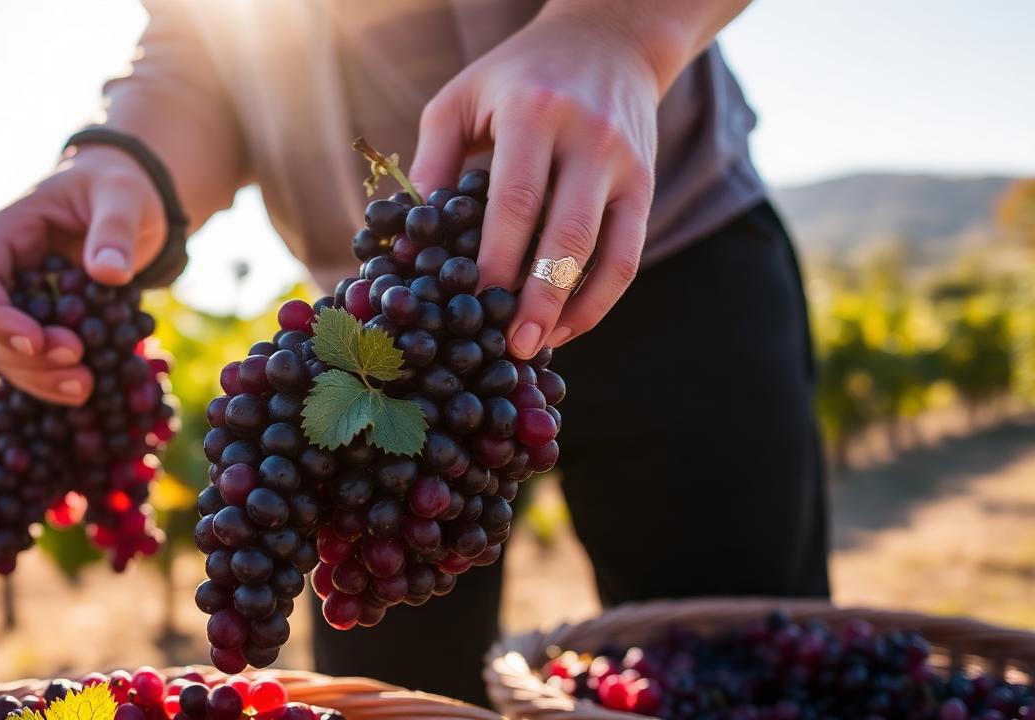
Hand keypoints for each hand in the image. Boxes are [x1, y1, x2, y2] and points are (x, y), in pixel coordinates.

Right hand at [0, 147, 164, 403]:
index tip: (36, 342)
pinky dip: (55, 381)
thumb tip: (109, 274)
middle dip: (23, 358)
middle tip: (78, 369)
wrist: (125, 199)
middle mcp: (2, 273)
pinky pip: (33, 362)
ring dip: (39, 380)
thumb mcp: (123, 196)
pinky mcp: (41, 325)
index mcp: (6, 234)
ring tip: (87, 389)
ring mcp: (18, 302)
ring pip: (3, 355)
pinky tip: (90, 391)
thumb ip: (115, 229)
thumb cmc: (116, 187)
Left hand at [410, 11, 660, 358]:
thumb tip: (407, 243)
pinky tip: (567, 324)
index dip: (494, 260)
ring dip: (574, 309)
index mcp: (535, 113)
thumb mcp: (462, 99)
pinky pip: (629, 255)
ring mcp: (624, 164)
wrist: (608, 38)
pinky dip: (600, 298)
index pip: (515, 200)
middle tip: (509, 346)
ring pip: (608, 252)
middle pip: (565, 235)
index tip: (467, 303)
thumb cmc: (516, 76)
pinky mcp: (645, 185)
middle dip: (536, 298)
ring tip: (538, 346)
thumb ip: (434, 163)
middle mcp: (588, 138)